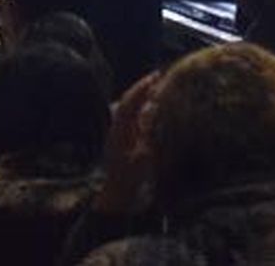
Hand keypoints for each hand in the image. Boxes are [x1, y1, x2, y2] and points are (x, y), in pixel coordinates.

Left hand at [94, 72, 160, 213]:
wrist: (119, 198)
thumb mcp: (143, 155)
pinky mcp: (124, 141)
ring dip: (141, 98)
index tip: (155, 76)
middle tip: (157, 76)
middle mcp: (117, 131)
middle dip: (141, 89)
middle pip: (126, 103)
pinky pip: (132, 119)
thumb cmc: (131, 179)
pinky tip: (152, 108)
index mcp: (119, 132)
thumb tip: (151, 106)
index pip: (128, 104)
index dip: (141, 89)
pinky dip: (142, 109)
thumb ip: (147, 130)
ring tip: (157, 88)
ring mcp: (120, 136)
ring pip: (128, 110)